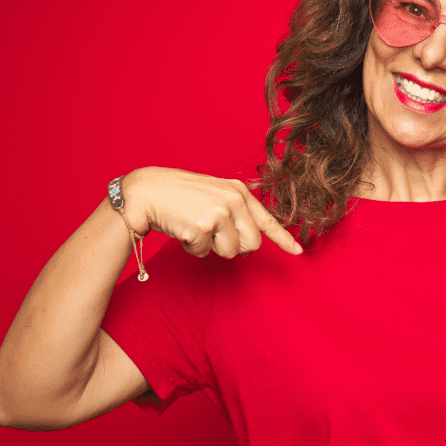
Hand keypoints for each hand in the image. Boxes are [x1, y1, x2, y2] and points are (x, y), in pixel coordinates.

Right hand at [124, 167, 302, 257]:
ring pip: (230, 252)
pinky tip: (183, 230)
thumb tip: (249, 246)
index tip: (298, 252)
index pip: (267, 220)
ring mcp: (219, 212)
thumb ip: (236, 214)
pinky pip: (205, 253)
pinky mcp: (203, 226)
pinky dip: (193, 248)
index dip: (284, 239)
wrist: (147, 192)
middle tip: (212, 233)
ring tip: (195, 227)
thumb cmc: (180, 196)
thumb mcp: (214, 195)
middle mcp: (233, 200)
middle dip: (234, 247)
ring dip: (211, 248)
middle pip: (252, 245)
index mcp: (239, 191)